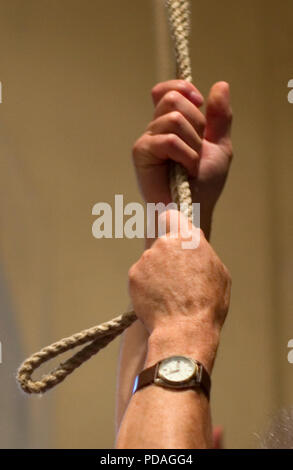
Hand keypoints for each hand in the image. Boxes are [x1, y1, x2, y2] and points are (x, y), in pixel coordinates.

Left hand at [128, 210, 230, 371]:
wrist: (184, 330)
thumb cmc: (207, 305)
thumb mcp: (219, 273)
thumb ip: (203, 252)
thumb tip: (194, 242)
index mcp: (189, 239)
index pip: (172, 215)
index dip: (171, 223)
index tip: (170, 230)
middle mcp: (165, 243)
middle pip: (163, 243)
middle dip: (167, 257)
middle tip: (177, 279)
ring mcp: (147, 258)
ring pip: (151, 261)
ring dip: (156, 273)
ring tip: (169, 295)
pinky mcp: (134, 275)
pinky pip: (140, 276)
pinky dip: (146, 286)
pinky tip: (158, 300)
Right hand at [132, 80, 232, 237]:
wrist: (194, 210)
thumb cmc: (204, 184)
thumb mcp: (219, 146)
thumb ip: (220, 117)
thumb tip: (220, 84)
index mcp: (171, 125)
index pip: (168, 90)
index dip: (183, 88)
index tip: (199, 103)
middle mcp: (156, 129)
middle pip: (173, 98)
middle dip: (196, 124)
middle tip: (197, 151)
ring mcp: (147, 140)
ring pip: (174, 118)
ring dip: (193, 144)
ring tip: (191, 165)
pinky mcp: (141, 153)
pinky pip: (170, 139)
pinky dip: (186, 155)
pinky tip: (185, 171)